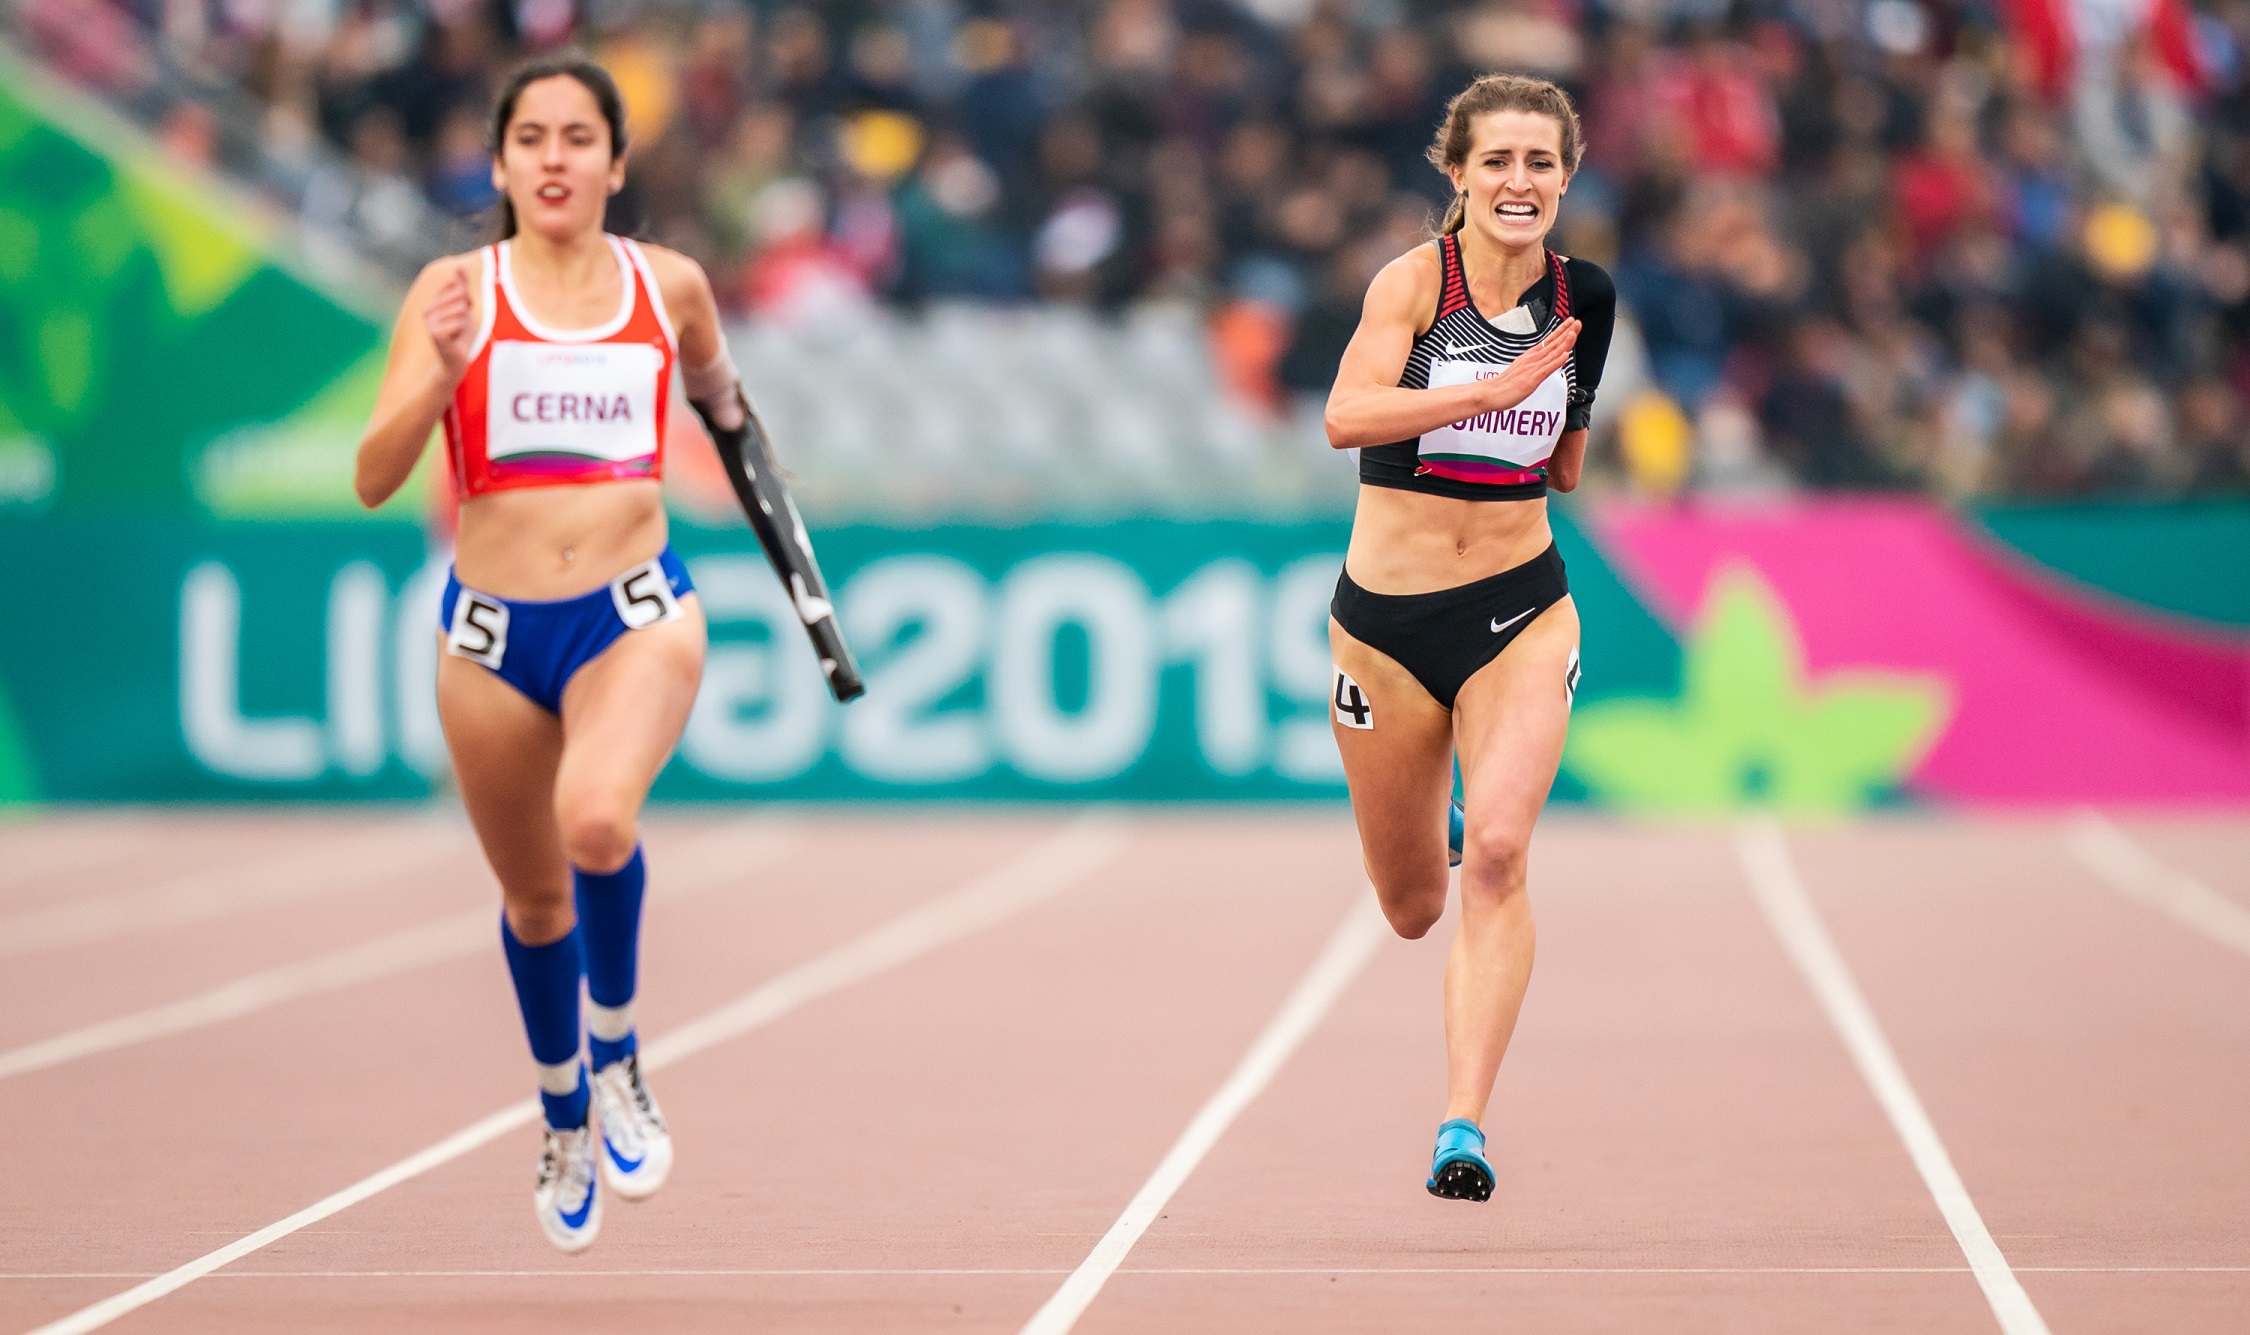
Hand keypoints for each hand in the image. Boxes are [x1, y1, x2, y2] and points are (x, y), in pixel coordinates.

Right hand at [423, 264, 474, 380]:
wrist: (456, 360)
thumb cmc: (460, 335)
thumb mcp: (464, 307)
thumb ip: (461, 287)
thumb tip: (458, 266)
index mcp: (433, 302)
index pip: (457, 286)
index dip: (467, 299)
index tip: (463, 313)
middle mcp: (428, 310)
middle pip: (460, 296)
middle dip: (467, 310)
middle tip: (460, 325)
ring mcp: (429, 322)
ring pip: (461, 309)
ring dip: (464, 323)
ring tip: (457, 333)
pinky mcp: (435, 333)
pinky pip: (459, 322)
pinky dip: (462, 331)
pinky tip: (455, 340)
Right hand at [1478, 319, 1577, 414]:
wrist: (1489, 394)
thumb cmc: (1503, 386)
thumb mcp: (1522, 372)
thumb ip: (1535, 367)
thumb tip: (1546, 363)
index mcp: (1530, 357)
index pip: (1549, 341)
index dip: (1561, 332)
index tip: (1570, 324)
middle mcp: (1532, 360)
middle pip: (1553, 343)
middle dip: (1566, 332)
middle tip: (1577, 322)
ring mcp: (1531, 368)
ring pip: (1551, 353)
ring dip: (1564, 342)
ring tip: (1574, 332)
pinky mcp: (1530, 380)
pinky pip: (1546, 369)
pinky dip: (1556, 361)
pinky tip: (1564, 355)